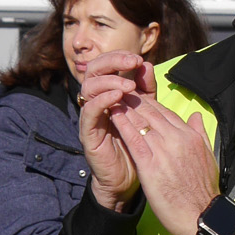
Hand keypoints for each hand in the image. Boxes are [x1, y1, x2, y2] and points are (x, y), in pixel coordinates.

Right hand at [77, 52, 156, 209]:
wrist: (131, 177)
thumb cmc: (137, 142)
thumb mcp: (145, 111)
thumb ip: (146, 90)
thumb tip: (146, 65)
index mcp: (107, 92)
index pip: (106, 64)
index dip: (119, 57)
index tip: (139, 59)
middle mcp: (95, 101)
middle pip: (92, 70)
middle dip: (112, 62)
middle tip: (132, 62)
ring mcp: (90, 117)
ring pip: (88, 87)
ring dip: (109, 81)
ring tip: (129, 85)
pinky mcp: (88, 133)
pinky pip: (89, 112)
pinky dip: (102, 101)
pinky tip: (118, 97)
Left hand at [110, 95, 220, 234]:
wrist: (202, 214)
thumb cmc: (204, 190)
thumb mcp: (208, 155)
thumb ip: (200, 133)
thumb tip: (196, 116)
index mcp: (190, 136)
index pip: (166, 113)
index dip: (150, 103)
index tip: (138, 96)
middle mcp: (177, 139)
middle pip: (152, 113)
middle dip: (135, 100)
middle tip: (121, 89)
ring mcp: (164, 151)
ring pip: (142, 122)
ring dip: (126, 108)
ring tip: (113, 97)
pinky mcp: (150, 165)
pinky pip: (133, 139)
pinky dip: (123, 124)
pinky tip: (113, 115)